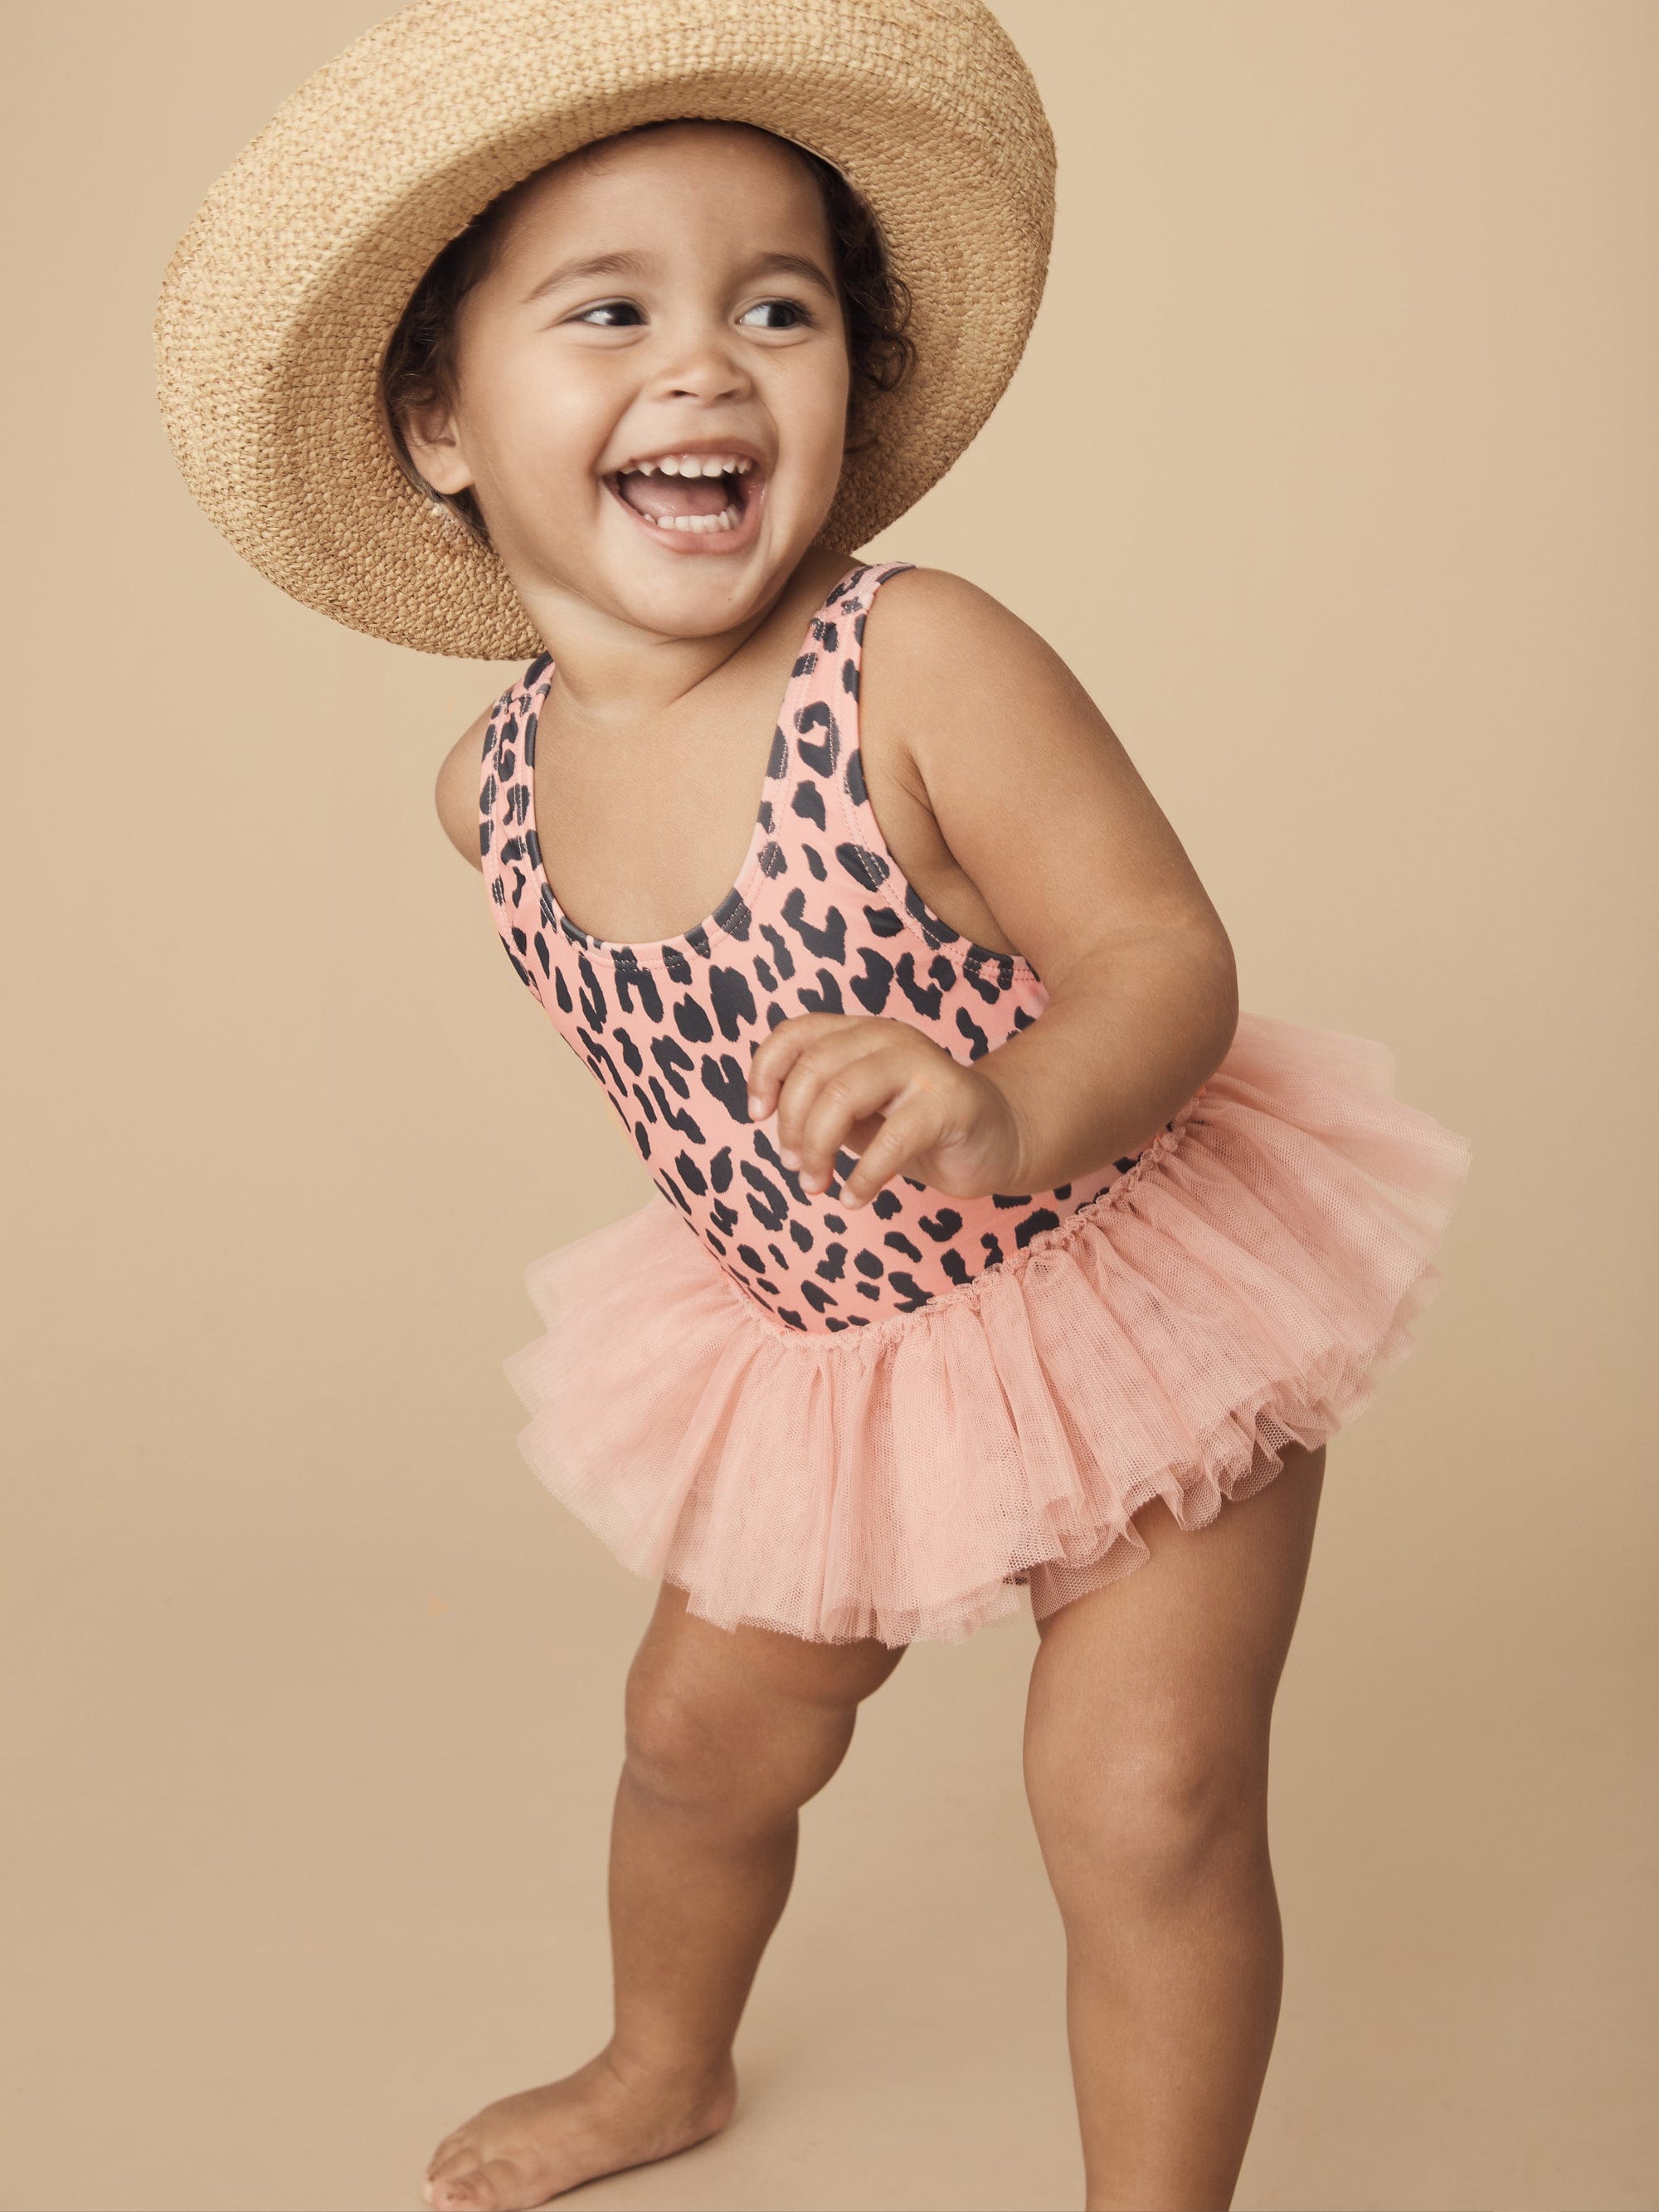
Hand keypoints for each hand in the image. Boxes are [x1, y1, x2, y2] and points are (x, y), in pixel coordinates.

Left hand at [746, 1013, 1027, 1208]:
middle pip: (814, 1069)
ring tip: (816, 1185)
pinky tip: (854, 1198)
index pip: (796, 1033)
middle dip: (793, 1126)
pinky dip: (863, 1176)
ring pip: (843, 1095)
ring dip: (818, 1148)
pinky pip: (891, 1139)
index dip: (765, 1072)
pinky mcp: (950, 1100)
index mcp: (860, 1032)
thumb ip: (818, 1105)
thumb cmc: (917, 1127)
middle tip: (795, 1168)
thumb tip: (768, 1116)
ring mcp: (921, 1064)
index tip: (757, 1117)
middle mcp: (888, 1036)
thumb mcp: (857, 1113)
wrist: (996, 1140)